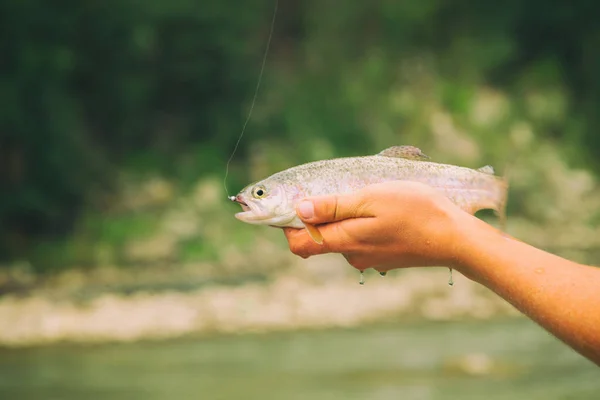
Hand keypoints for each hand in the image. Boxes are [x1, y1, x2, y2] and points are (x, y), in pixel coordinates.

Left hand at [282, 181, 470, 271]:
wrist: (455, 238)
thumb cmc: (414, 212)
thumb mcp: (370, 199)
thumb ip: (332, 207)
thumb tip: (299, 210)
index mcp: (344, 241)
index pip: (300, 244)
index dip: (289, 226)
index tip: (296, 203)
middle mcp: (352, 255)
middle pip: (321, 238)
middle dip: (322, 215)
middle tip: (342, 190)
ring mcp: (369, 258)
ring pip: (344, 236)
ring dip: (347, 217)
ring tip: (371, 197)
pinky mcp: (384, 257)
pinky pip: (363, 240)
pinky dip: (364, 224)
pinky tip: (385, 211)